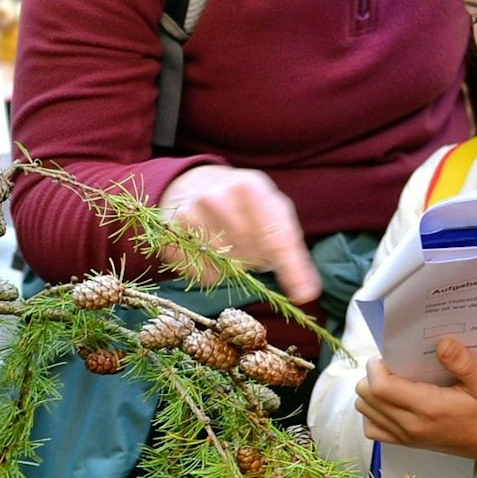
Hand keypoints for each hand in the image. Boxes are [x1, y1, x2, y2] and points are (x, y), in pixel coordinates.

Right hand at [157, 165, 320, 301]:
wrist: (194, 183)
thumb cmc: (243, 203)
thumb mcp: (272, 210)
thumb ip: (290, 248)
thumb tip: (305, 292)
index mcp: (250, 187)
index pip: (276, 237)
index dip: (292, 269)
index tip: (304, 294)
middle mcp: (217, 198)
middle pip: (250, 257)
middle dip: (257, 261)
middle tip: (252, 248)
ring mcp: (190, 215)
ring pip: (224, 269)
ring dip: (232, 268)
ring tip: (229, 247)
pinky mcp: (171, 234)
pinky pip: (200, 274)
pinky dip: (210, 272)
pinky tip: (209, 252)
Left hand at [354, 337, 476, 476]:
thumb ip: (464, 363)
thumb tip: (442, 342)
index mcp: (429, 409)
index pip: (379, 387)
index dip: (376, 367)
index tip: (390, 356)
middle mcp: (413, 426)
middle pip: (366, 398)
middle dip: (372, 376)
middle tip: (394, 365)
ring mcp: (409, 437)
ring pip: (366, 413)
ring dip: (372, 394)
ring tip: (394, 380)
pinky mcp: (410, 443)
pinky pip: (375, 430)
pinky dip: (375, 414)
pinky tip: (393, 401)